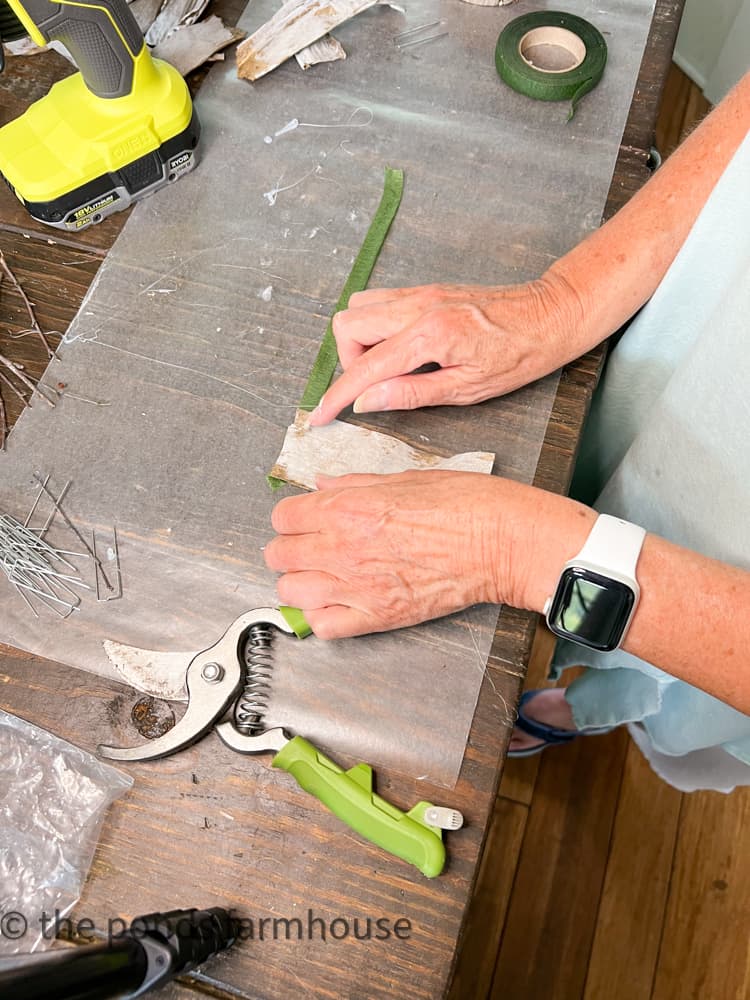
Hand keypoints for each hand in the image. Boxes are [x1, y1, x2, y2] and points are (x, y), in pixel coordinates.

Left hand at [264, 470, 593, 637]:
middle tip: (309, 547)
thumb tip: (322, 485)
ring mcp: (357, 586)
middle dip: (290, 550)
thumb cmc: (463, 504)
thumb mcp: (404, 478)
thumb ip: (354, 484)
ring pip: (291, 593)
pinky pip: (323, 626)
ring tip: (320, 576)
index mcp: (347, 508)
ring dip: (300, 584)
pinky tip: (337, 603)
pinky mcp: (377, 617)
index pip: (283, 517)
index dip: (292, 518)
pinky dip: (322, 617)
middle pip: (278, 556)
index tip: (303, 520)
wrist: (499, 541)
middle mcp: (343, 547)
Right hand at [309, 275, 582, 425]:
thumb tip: (366, 402)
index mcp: (428, 336)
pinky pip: (381, 302)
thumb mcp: (467, 388)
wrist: (550, 314)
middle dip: (348, 360)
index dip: (337, 395)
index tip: (320, 415)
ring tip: (389, 368)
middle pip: (347, 325)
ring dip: (360, 341)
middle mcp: (417, 307)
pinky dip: (377, 327)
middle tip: (372, 386)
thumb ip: (411, 393)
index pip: (364, 367)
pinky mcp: (426, 290)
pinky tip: (402, 350)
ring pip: (359, 308)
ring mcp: (420, 293)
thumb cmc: (519, 355)